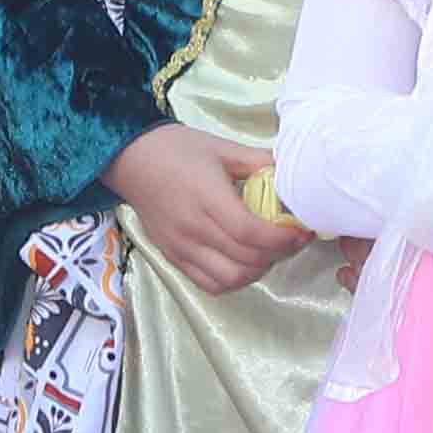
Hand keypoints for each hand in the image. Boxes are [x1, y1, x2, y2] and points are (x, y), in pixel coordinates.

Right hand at [110, 123, 304, 292]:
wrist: (130, 159)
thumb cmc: (176, 149)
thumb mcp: (222, 148)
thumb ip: (258, 162)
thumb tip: (291, 174)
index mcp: (208, 198)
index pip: (252, 233)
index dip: (283, 239)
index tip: (302, 231)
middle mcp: (194, 229)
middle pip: (247, 260)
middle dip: (279, 253)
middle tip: (291, 238)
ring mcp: (182, 248)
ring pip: (231, 279)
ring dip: (257, 270)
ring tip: (267, 251)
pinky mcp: (173, 258)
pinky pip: (209, 284)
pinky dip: (233, 280)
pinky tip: (242, 262)